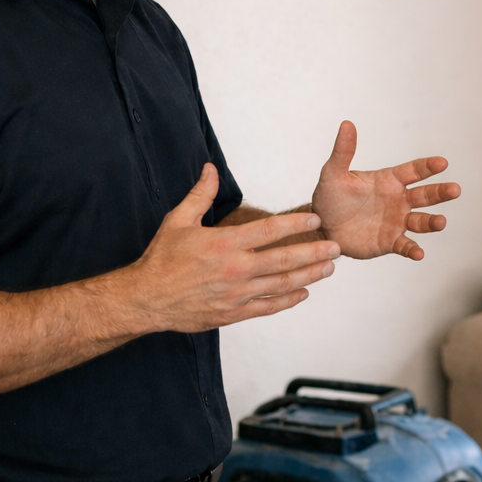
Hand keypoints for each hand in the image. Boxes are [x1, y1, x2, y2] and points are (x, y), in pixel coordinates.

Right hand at [119, 164, 339, 332]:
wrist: (145, 299)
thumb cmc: (161, 258)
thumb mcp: (178, 220)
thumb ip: (201, 194)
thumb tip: (210, 168)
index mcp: (224, 244)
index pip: (269, 231)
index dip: (296, 224)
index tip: (316, 219)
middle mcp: (235, 269)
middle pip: (284, 260)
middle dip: (314, 252)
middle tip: (336, 247)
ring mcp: (236, 294)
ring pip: (281, 285)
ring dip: (308, 276)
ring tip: (329, 268)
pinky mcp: (233, 314)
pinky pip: (268, 308)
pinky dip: (288, 301)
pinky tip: (303, 293)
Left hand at [310, 121, 460, 259]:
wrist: (322, 227)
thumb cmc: (330, 197)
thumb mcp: (334, 173)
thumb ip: (343, 151)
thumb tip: (346, 124)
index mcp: (389, 181)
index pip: (414, 171)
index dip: (428, 167)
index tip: (442, 163)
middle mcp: (399, 200)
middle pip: (426, 195)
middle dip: (441, 193)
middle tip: (455, 190)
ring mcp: (397, 222)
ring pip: (421, 221)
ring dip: (432, 222)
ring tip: (441, 222)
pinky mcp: (390, 242)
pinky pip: (405, 245)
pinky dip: (413, 249)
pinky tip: (419, 253)